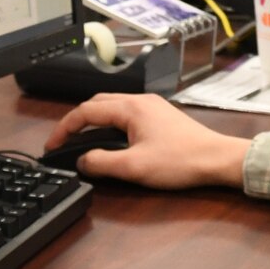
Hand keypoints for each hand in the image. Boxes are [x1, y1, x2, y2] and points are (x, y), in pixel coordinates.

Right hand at [42, 93, 249, 189]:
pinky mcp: (161, 116)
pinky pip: (127, 113)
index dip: (64, 129)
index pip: (85, 111)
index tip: (52, 145)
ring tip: (83, 141)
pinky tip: (112, 140)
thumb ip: (102, 163)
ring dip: (94, 121)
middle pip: (97, 103)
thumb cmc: (181, 161)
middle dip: (77, 121)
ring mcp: (152, 107)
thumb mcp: (134, 168)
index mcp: (130, 108)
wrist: (217, 160)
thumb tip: (82, 161)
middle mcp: (140, 101)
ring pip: (113, 107)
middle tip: (64, 141)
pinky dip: (111, 123)